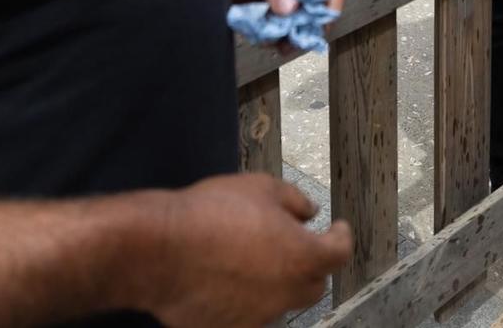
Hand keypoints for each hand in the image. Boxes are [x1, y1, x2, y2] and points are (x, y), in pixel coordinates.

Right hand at [144, 172, 351, 326]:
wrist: (161, 250)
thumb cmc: (213, 212)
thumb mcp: (261, 187)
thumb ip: (294, 200)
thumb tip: (309, 212)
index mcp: (304, 257)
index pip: (340, 252)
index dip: (341, 237)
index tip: (337, 228)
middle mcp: (287, 293)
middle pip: (314, 283)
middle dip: (309, 265)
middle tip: (292, 243)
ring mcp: (259, 316)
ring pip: (279, 301)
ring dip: (275, 283)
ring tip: (249, 260)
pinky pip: (247, 314)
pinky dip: (245, 299)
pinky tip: (224, 280)